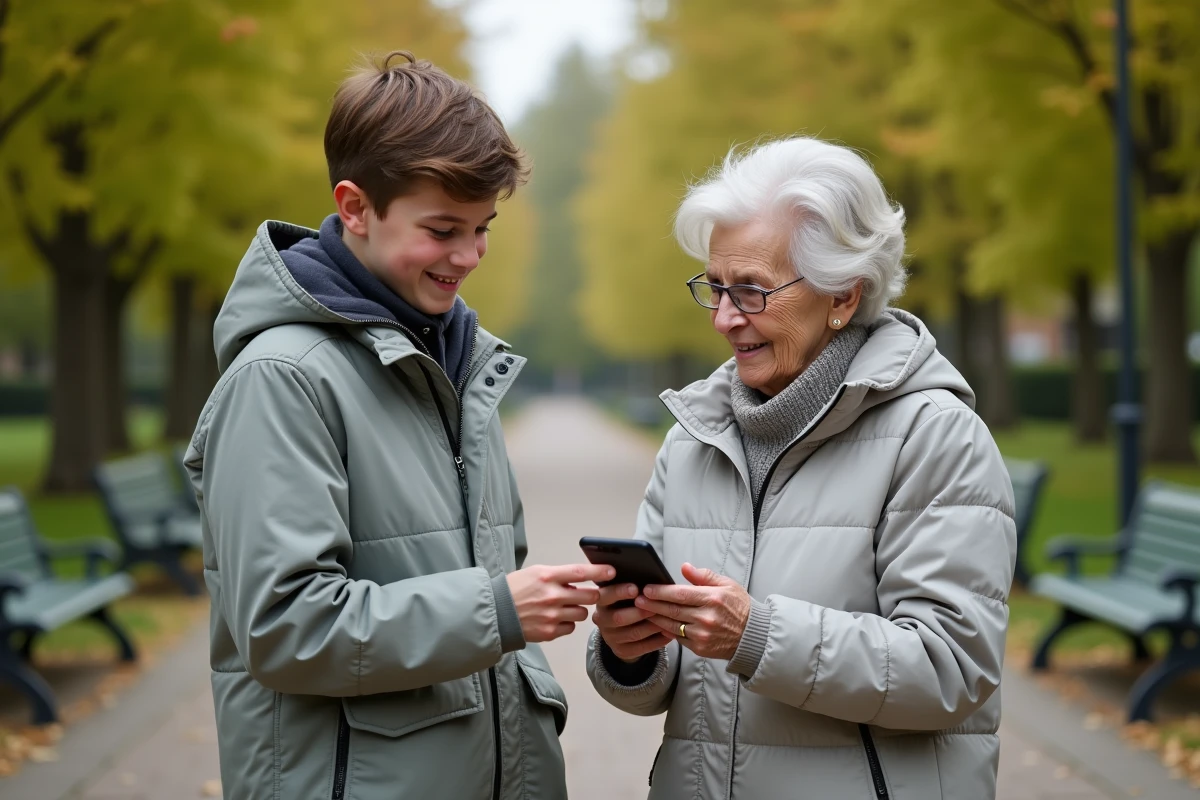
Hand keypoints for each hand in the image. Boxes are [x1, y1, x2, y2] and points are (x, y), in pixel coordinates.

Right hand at [507, 563, 613, 642]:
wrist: (494, 613)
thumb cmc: (514, 590)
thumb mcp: (534, 573)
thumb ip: (558, 576)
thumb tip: (579, 581)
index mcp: (547, 576)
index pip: (581, 572)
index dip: (600, 572)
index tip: (612, 572)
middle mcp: (552, 596)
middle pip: (590, 596)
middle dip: (593, 595)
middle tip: (588, 594)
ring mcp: (551, 616)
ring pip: (582, 613)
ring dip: (578, 610)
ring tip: (564, 607)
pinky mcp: (549, 632)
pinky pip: (571, 628)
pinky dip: (567, 624)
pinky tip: (555, 619)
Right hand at [593, 583, 674, 662]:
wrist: (621, 631)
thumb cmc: (627, 604)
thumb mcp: (624, 594)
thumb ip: (632, 588)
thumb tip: (649, 581)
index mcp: (602, 601)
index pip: (605, 596)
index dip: (619, 592)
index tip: (635, 589)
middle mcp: (602, 620)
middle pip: (618, 618)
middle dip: (639, 612)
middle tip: (655, 607)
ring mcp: (611, 638)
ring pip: (633, 633)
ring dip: (652, 627)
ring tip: (667, 620)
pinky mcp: (622, 651)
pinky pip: (641, 647)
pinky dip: (657, 641)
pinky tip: (669, 634)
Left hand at [636, 563, 750, 660]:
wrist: (752, 636)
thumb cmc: (740, 607)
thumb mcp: (727, 585)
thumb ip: (704, 576)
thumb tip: (684, 567)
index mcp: (712, 599)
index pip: (680, 594)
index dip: (661, 591)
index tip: (647, 588)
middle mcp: (706, 618)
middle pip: (672, 610)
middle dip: (652, 604)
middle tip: (637, 599)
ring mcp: (702, 635)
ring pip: (671, 625)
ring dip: (655, 618)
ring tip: (642, 611)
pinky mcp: (700, 648)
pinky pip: (678, 638)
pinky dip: (666, 631)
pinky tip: (657, 624)